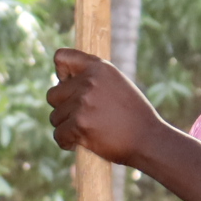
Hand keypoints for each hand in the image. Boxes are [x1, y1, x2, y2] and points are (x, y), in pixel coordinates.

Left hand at [48, 48, 170, 167]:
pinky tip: (81, 143)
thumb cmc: (133, 116)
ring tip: (87, 130)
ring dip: (66, 127)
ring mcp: (83, 102)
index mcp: (99, 67)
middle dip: (63, 109)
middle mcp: (89, 81)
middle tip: (82, 118)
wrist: (148, 140)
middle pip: (52, 94)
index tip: (69, 86)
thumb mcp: (116, 85)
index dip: (61, 73)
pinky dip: (66, 142)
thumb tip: (62, 81)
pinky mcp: (79, 124)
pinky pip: (58, 134)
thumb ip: (92, 79)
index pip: (61, 57)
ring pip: (55, 117)